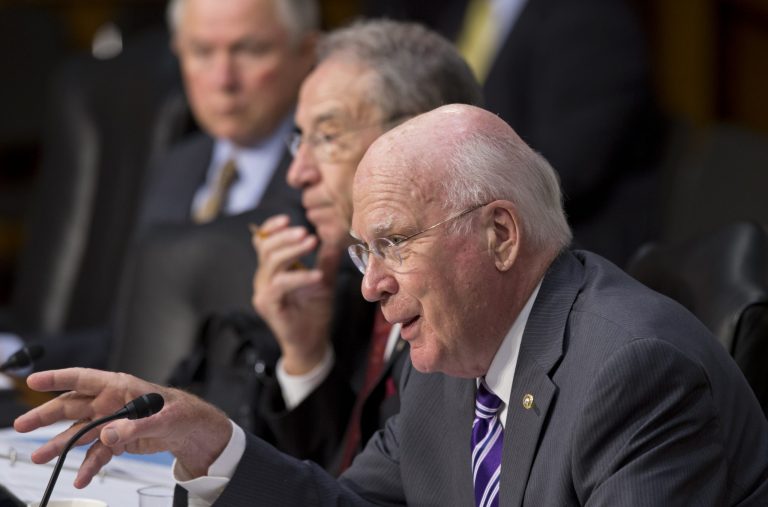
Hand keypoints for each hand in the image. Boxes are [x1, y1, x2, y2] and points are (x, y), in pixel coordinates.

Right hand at [13, 368, 230, 486]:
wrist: (194, 430)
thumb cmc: (182, 412)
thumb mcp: (163, 418)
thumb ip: (135, 427)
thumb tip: (108, 434)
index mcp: (121, 387)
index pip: (84, 378)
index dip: (58, 378)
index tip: (34, 380)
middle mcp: (111, 402)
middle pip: (72, 406)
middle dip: (46, 415)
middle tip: (22, 424)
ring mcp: (111, 422)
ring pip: (79, 432)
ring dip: (59, 445)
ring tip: (39, 458)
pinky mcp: (117, 440)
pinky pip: (96, 453)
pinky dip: (88, 465)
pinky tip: (81, 477)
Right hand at [251, 215, 340, 373]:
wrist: (311, 344)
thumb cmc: (314, 313)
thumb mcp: (323, 281)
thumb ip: (325, 260)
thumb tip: (333, 237)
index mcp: (273, 270)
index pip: (263, 241)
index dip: (272, 228)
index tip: (288, 218)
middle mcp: (264, 278)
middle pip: (265, 247)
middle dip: (286, 236)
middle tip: (307, 233)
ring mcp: (263, 292)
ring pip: (270, 262)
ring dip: (292, 250)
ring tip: (312, 244)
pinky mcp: (268, 305)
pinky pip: (280, 284)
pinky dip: (300, 277)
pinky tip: (316, 276)